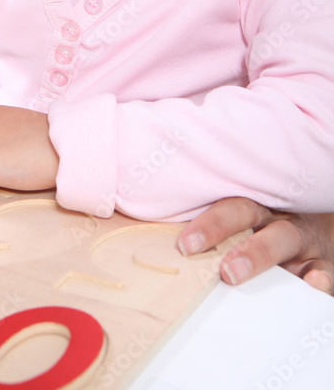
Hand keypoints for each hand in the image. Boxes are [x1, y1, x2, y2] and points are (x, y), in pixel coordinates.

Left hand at [178, 197, 333, 293]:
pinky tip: (314, 282)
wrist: (322, 235)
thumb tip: (170, 246)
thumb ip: (214, 234)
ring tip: (232, 272)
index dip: (207, 223)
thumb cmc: (268, 233)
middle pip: (248, 214)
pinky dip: (320, 277)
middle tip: (196, 251)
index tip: (184, 245)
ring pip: (283, 238)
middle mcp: (273, 218)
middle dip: (221, 229)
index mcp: (252, 209)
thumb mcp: (246, 226)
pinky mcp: (322, 264)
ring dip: (257, 253)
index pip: (226, 205)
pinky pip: (324, 269)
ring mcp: (300, 241)